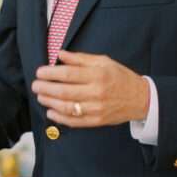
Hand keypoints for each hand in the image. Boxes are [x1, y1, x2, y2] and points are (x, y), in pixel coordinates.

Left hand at [32, 50, 149, 126]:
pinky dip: (60, 118)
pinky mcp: (97, 121)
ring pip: (66, 107)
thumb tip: (60, 54)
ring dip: (49, 102)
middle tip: (35, 85)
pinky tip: (51, 111)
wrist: (141, 98)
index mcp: (98, 75)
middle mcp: (96, 93)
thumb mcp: (103, 62)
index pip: (68, 74)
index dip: (50, 73)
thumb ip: (80, 59)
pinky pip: (74, 121)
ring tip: (40, 97)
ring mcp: (96, 109)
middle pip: (64, 92)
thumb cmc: (120, 77)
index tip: (40, 72)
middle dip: (45, 88)